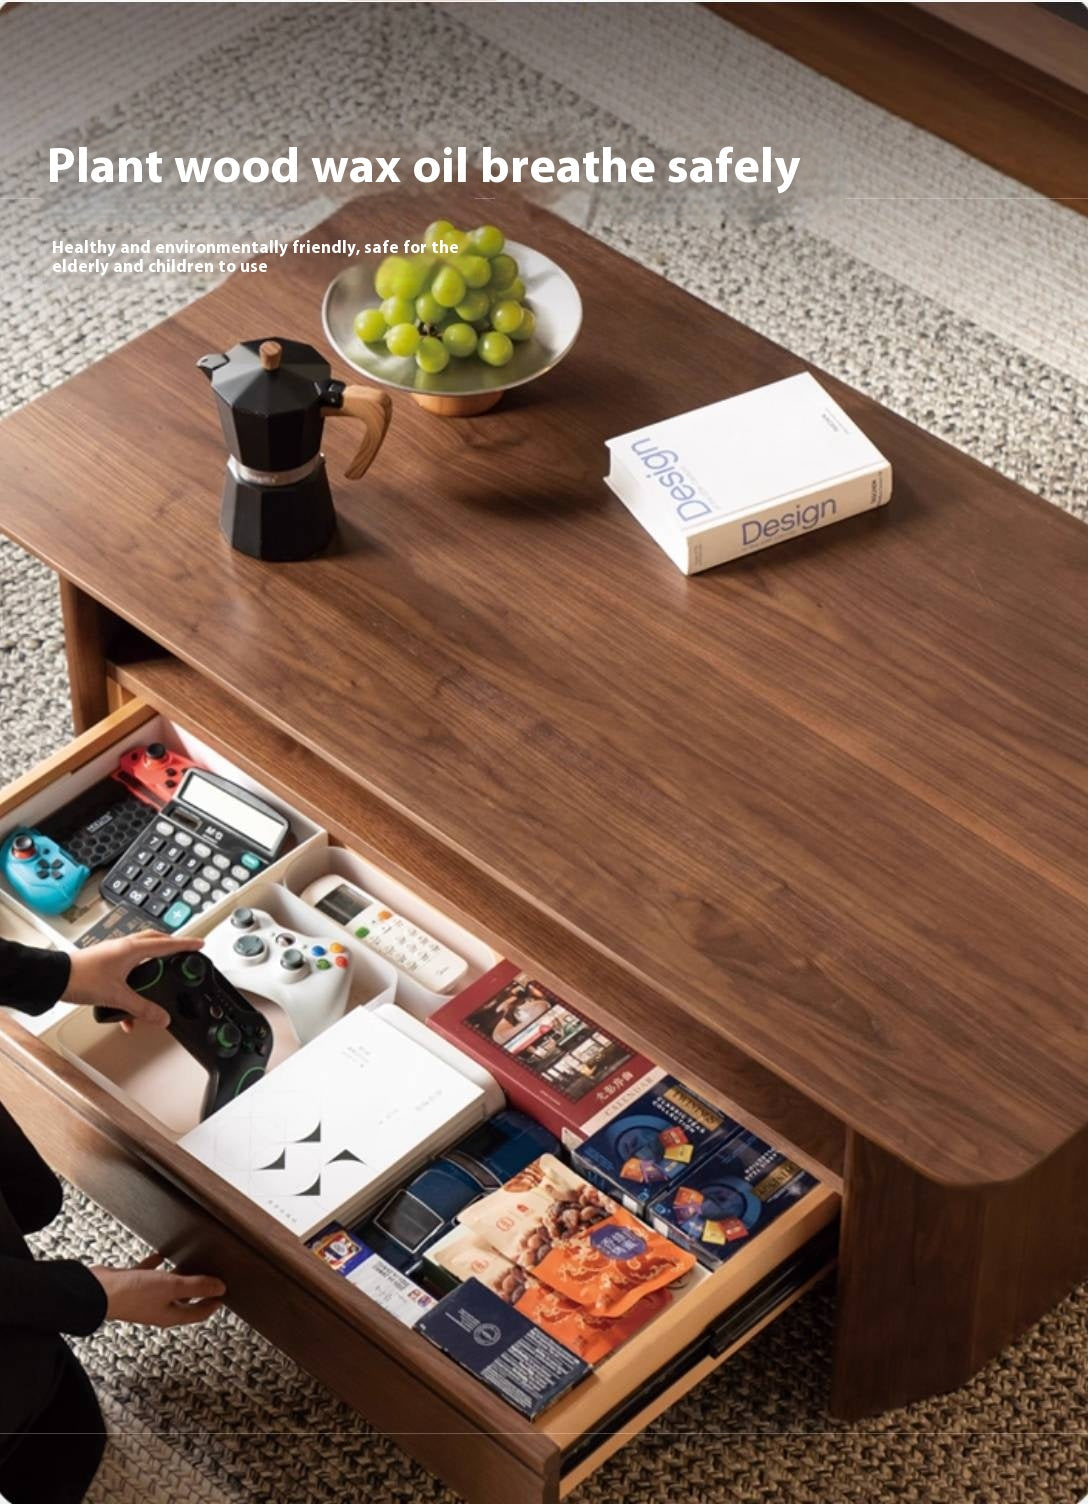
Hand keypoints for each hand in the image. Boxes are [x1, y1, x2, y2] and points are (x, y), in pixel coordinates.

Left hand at [66, 931, 203, 1030]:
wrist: (54, 978)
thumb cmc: (81, 978)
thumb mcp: (117, 996)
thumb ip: (142, 1009)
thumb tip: (161, 1017)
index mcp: (132, 949)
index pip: (167, 944)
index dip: (186, 944)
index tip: (199, 944)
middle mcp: (124, 947)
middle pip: (155, 942)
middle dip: (171, 948)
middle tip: (183, 955)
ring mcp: (114, 952)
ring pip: (141, 954)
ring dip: (152, 966)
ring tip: (157, 983)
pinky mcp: (105, 961)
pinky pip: (128, 965)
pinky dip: (135, 980)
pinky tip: (129, 1006)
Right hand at [90, 1252, 225, 1325]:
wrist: (97, 1292)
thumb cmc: (133, 1294)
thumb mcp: (172, 1287)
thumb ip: (196, 1286)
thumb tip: (221, 1288)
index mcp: (170, 1315)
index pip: (197, 1313)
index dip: (212, 1304)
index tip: (225, 1294)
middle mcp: (158, 1309)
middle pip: (183, 1301)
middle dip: (198, 1292)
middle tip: (211, 1279)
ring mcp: (144, 1298)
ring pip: (167, 1288)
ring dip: (179, 1278)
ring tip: (191, 1264)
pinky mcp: (133, 1286)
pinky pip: (149, 1274)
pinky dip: (157, 1265)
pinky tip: (161, 1254)